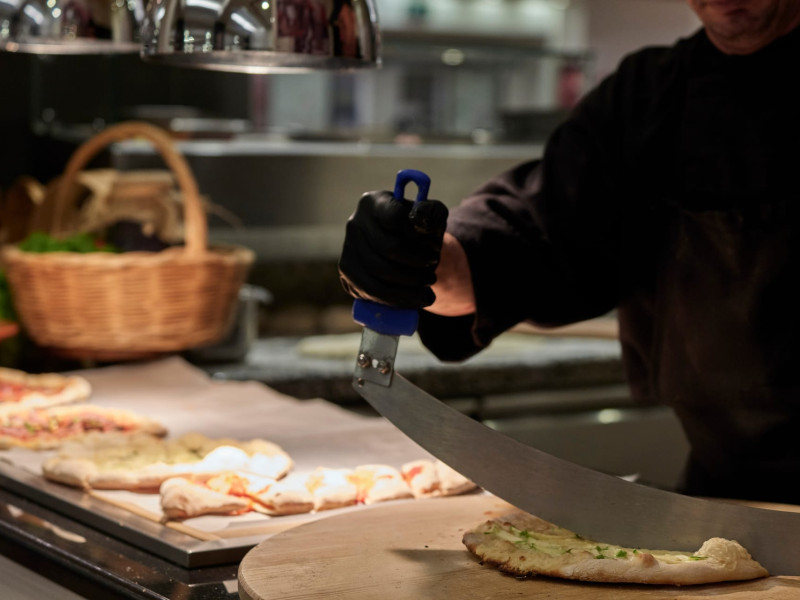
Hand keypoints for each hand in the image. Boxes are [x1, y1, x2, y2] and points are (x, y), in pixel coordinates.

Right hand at [338, 191, 448, 308]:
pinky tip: (416, 300)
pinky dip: (397, 299)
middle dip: (417, 263)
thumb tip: (421, 219)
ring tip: (429, 285)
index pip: (395, 217)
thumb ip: (432, 213)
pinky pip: (370, 291)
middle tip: (433, 269)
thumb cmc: (417, 229)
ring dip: (410, 284)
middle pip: (388, 248)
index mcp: (374, 203)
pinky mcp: (347, 272)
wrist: (402, 245)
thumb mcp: (431, 216)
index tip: (434, 248)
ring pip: (379, 273)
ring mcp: (348, 248)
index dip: (418, 236)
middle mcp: (355, 223)